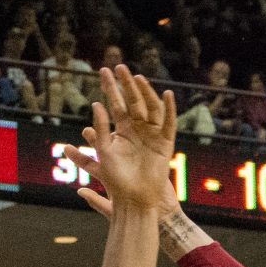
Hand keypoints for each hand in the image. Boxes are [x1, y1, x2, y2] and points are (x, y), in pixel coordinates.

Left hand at [74, 65, 178, 212]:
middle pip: (133, 102)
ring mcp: (152, 135)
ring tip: (138, 78)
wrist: (135, 199)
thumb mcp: (103, 155)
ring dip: (145, 93)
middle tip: (119, 67)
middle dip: (126, 85)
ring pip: (150, 109)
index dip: (110, 89)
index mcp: (122, 132)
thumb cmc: (116, 181)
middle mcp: (137, 131)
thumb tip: (96, 106)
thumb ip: (98, 133)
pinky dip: (169, 110)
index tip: (103, 72)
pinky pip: (169, 124)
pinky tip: (167, 95)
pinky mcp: (165, 143)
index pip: (115, 105)